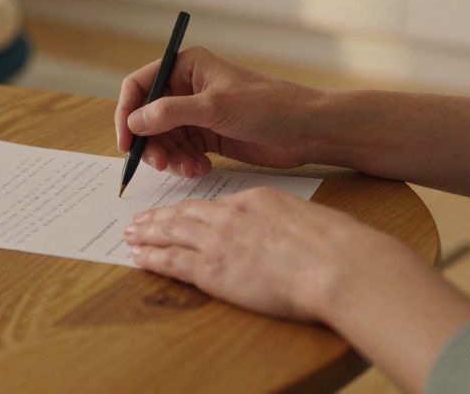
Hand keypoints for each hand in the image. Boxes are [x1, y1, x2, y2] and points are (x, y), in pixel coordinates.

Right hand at [115, 47, 323, 176]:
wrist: (306, 130)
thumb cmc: (267, 106)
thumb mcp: (215, 107)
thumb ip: (170, 113)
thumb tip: (134, 122)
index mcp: (186, 66)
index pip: (139, 86)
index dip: (127, 113)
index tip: (126, 143)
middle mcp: (187, 87)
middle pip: (147, 117)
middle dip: (150, 142)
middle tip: (161, 164)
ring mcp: (197, 113)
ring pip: (163, 138)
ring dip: (169, 157)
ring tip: (188, 168)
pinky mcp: (208, 135)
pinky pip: (182, 151)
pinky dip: (185, 163)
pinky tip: (201, 168)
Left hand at [126, 188, 469, 392]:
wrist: (337, 264)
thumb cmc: (338, 248)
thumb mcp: (309, 221)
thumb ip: (289, 226)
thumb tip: (290, 240)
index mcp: (257, 200)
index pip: (216, 205)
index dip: (194, 209)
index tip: (182, 212)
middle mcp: (232, 215)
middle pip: (187, 213)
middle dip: (161, 217)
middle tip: (140, 219)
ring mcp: (220, 241)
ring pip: (173, 233)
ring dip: (149, 233)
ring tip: (131, 234)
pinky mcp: (213, 269)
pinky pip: (173, 261)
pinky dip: (152, 256)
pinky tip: (139, 256)